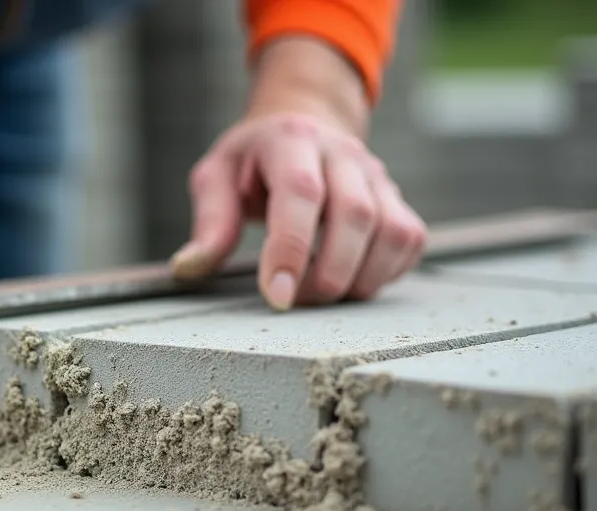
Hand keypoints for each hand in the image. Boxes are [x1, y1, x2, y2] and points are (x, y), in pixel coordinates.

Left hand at [171, 39, 427, 310]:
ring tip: (319, 294)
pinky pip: (408, 242)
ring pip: (392, 232)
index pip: (301, 193)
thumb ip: (209, 222)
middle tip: (294, 301)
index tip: (277, 296)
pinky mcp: (397, 199)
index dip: (291, 248)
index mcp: (291, 139)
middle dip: (327, 274)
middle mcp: (343, 153)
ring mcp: (376, 175)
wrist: (304, 122)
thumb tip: (187, 268)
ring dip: (359, 280)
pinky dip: (385, 274)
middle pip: (356, 215)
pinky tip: (349, 280)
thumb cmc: (252, 160)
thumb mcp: (216, 176)